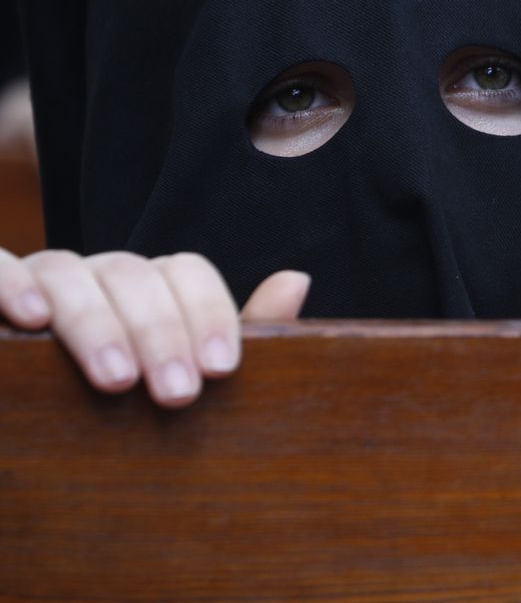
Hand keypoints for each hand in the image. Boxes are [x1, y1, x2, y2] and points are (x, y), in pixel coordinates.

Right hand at [0, 248, 307, 407]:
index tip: (221, 371)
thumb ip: (232, 338)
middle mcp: (93, 276)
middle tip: (177, 395)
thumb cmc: (107, 413)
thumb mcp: (173, 381)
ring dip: (96, 323)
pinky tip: (28, 320)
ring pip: (68, 270)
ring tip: (116, 381)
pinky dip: (8, 282)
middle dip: (162, 334)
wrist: (26, 446)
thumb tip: (297, 278)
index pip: (186, 272)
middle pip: (135, 274)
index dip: (209, 314)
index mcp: (145, 289)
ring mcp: (37, 282)